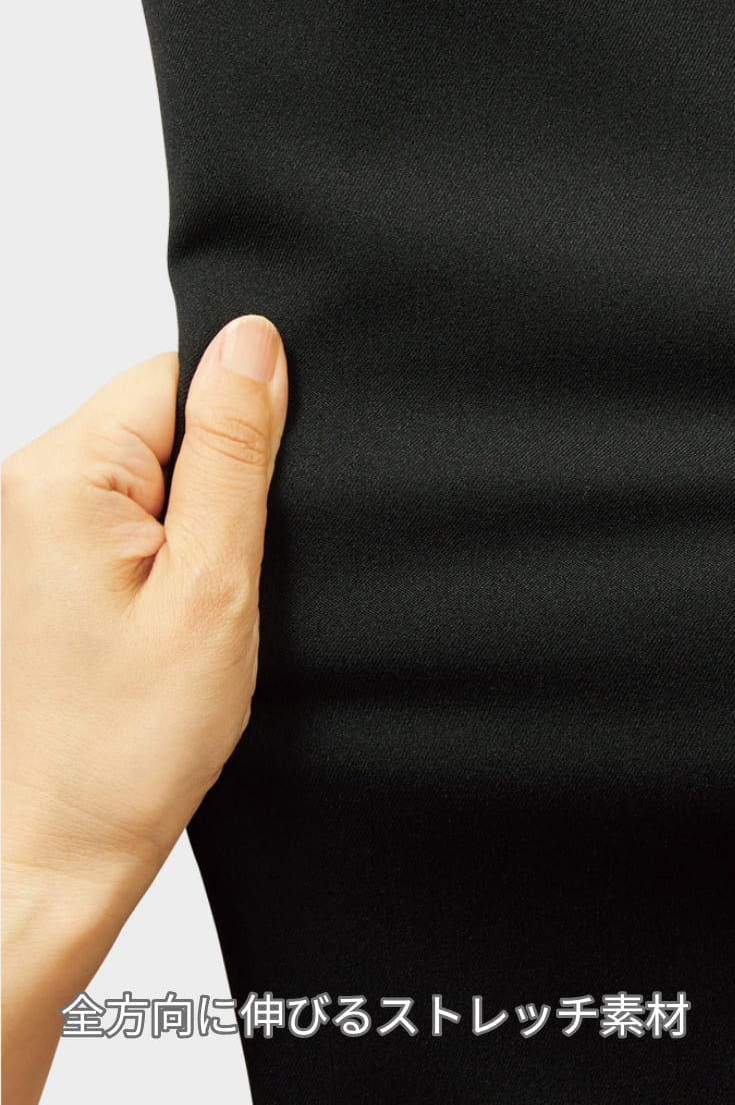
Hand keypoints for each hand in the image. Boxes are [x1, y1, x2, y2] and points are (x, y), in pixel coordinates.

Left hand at [2, 314, 287, 1103]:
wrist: (62, 839)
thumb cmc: (131, 738)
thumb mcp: (213, 584)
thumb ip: (236, 454)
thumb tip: (256, 343)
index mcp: (64, 475)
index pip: (179, 375)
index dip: (243, 431)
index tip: (251, 516)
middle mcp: (30, 485)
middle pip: (167, 416)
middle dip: (222, 481)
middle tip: (222, 574)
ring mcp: (34, 522)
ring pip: (160, 467)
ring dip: (200, 521)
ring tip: (193, 602)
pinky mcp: (50, 558)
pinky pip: (137, 512)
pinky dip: (175, 551)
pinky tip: (173, 611)